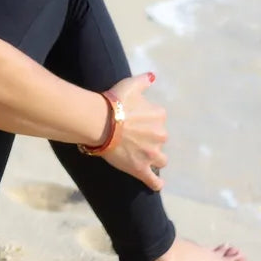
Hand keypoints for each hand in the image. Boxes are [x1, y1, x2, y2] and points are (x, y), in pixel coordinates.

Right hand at [100, 73, 168, 190]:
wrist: (100, 122)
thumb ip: (144, 81)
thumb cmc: (114, 101)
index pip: (158, 119)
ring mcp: (152, 154)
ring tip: (141, 157)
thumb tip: (153, 76)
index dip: (146, 120)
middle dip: (149, 139)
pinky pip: (154, 181)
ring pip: (160, 159)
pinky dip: (156, 183)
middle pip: (159, 139)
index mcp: (159, 116)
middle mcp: (160, 135)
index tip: (134, 120)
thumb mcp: (129, 85)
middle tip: (132, 136)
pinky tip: (156, 183)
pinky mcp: (141, 169)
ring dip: (153, 158)